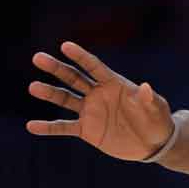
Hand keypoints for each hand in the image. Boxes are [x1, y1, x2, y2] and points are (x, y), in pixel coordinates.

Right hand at [26, 41, 173, 161]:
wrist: (152, 142)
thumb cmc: (157, 119)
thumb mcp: (156, 108)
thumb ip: (148, 99)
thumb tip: (146, 87)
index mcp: (114, 83)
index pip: (94, 66)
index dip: (80, 56)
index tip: (65, 45)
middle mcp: (98, 94)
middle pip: (74, 78)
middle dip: (57, 68)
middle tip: (38, 57)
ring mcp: (90, 111)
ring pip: (65, 99)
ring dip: (49, 93)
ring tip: (33, 87)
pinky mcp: (86, 130)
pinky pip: (64, 127)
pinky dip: (48, 127)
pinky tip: (31, 126)